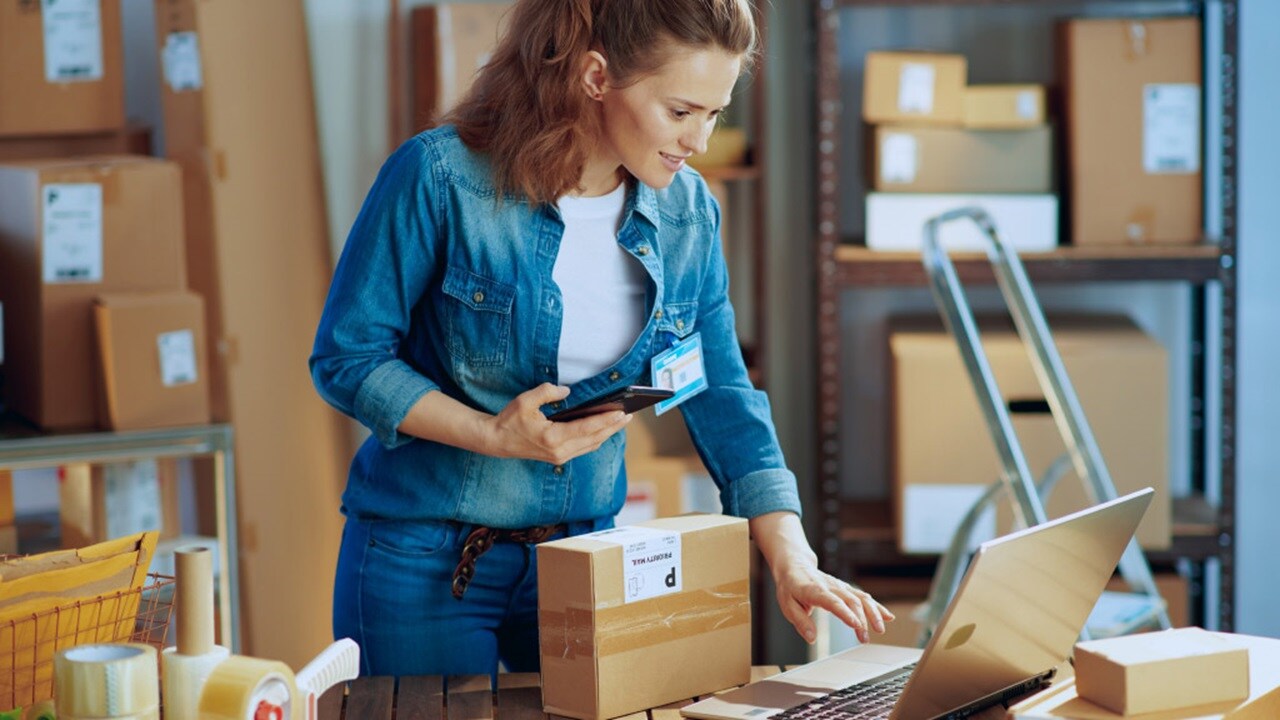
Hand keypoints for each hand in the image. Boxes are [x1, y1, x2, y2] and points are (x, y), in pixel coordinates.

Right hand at [483, 383, 630, 463]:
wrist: (496, 441)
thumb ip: (547, 392)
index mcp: (552, 438)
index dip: (606, 420)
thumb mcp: (525, 401)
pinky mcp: (558, 457)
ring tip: (621, 421)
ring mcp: (560, 457)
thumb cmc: (509, 420)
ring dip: (607, 433)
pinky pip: (584, 448)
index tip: (622, 412)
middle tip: (629, 415)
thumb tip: (567, 391)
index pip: (587, 428)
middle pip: (595, 439)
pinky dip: (596, 438)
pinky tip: (604, 429)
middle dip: (613, 427)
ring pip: (591, 445)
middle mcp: (559, 451)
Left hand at [772, 559, 893, 644]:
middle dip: (861, 619)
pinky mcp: (846, 589)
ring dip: (872, 613)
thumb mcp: (787, 605)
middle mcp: (831, 586)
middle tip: (865, 638)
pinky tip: (888, 617)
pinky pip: (863, 597)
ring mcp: (840, 587)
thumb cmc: (790, 587)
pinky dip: (876, 607)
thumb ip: (800, 622)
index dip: (845, 613)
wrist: (795, 566)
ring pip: (861, 597)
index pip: (832, 601)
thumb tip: (812, 638)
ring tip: (880, 630)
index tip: (856, 625)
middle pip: (851, 601)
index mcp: (814, 590)